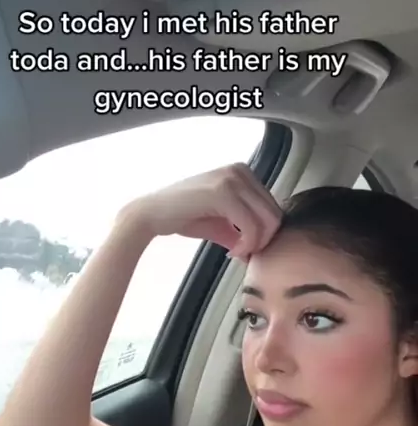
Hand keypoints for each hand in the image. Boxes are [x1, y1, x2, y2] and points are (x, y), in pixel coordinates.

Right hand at [125, 163, 281, 260]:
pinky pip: (251, 226)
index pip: (273, 206)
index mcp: (243, 172)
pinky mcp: (223, 192)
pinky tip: (231, 252)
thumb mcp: (222, 223)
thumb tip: (265, 249)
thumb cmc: (183, 216)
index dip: (265, 233)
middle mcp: (241, 170)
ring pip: (267, 220)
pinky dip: (246, 245)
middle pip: (275, 213)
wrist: (151, 214)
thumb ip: (245, 231)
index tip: (245, 248)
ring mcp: (232, 178)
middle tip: (243, 254)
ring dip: (255, 244)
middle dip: (263, 240)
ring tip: (236, 253)